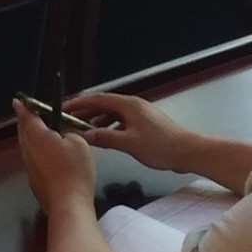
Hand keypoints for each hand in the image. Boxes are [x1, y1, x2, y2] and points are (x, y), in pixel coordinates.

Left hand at [14, 98, 94, 214]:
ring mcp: (29, 167)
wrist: (68, 205)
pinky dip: (39, 152)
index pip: (27, 116)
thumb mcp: (79, 142)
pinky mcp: (34, 180)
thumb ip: (69, 131)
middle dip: (27, 121)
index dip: (24, 106)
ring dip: (33, 137)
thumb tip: (63, 132)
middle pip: (24, 131)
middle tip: (34, 114)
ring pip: (27, 146)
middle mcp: (28, 151)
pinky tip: (51, 156)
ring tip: (46, 133)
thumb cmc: (74, 171)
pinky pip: (33, 160)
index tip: (18, 100)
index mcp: (37, 137)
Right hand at [69, 93, 196, 173]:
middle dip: (86, 111)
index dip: (80, 103)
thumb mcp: (129, 143)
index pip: (98, 99)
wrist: (187, 151)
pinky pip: (121, 121)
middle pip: (104, 105)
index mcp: (129, 105)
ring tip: (83, 128)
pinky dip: (109, 127)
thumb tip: (85, 135)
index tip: (64, 107)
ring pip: (113, 114)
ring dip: (97, 120)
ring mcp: (140, 114)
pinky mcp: (145, 124)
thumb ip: (105, 138)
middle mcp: (134, 105)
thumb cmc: (161, 146)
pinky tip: (105, 137)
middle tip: (68, 118)